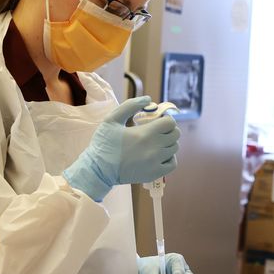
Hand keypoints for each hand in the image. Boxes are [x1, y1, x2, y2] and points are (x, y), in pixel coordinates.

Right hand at [62, 96, 179, 201]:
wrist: (98, 170)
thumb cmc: (103, 143)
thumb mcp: (112, 119)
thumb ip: (130, 106)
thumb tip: (148, 99)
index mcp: (146, 133)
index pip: (170, 122)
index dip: (165, 119)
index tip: (157, 121)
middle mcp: (155, 148)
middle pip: (175, 134)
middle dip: (168, 130)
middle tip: (156, 131)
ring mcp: (156, 162)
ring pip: (174, 148)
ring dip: (168, 143)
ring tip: (155, 143)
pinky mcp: (155, 173)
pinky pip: (172, 163)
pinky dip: (169, 157)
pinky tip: (159, 155)